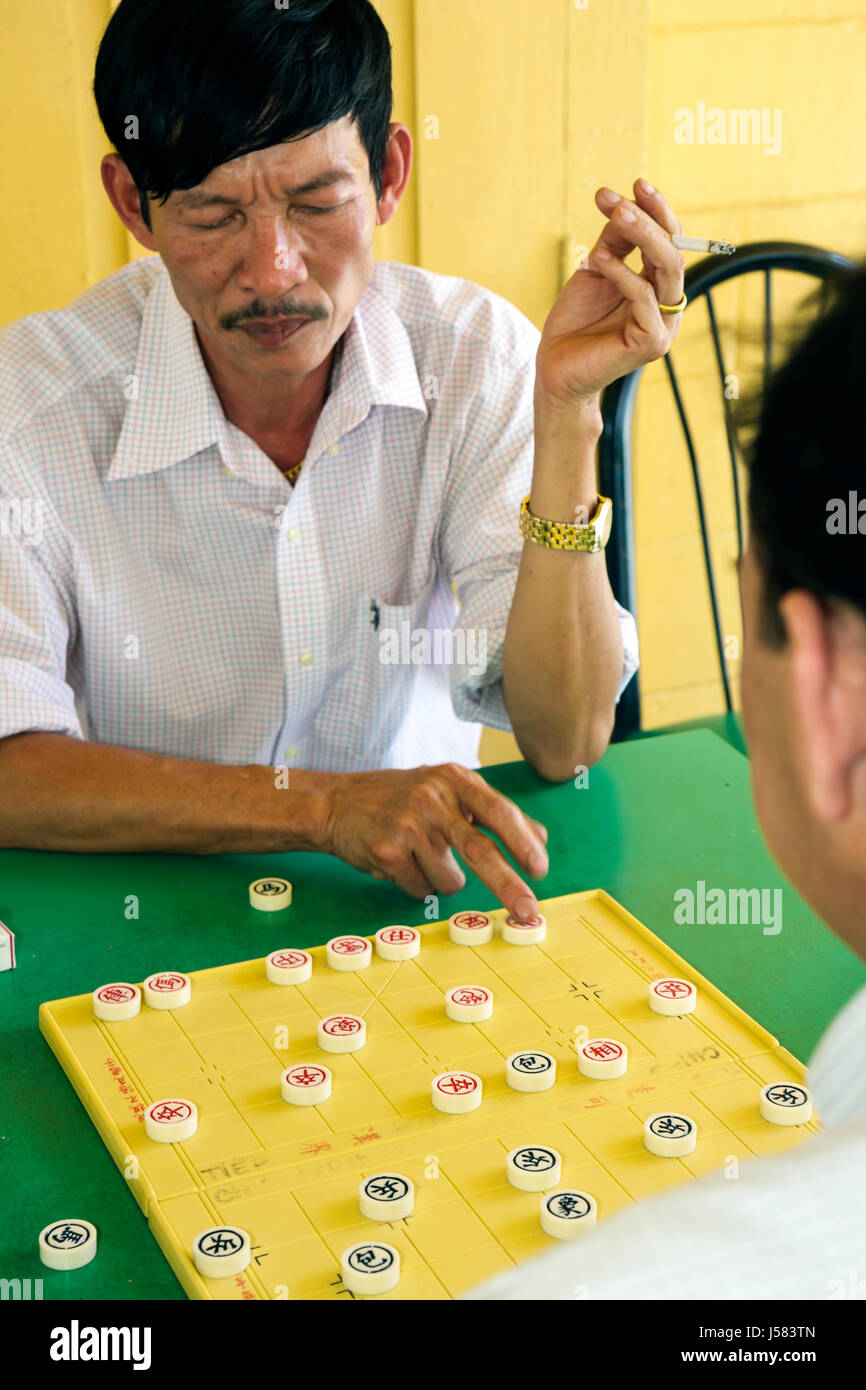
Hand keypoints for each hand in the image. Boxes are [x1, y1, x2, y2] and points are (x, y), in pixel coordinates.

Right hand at [319, 763, 548, 920]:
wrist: (336, 803)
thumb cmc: (400, 799)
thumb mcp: (446, 790)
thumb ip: (490, 811)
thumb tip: (539, 838)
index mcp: (455, 779)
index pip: (500, 813)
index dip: (524, 845)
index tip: (540, 871)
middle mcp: (433, 798)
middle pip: (481, 850)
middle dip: (509, 886)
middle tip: (528, 910)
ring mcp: (408, 824)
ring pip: (450, 880)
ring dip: (443, 880)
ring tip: (421, 857)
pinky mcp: (387, 851)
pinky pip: (421, 888)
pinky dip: (418, 885)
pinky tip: (401, 862)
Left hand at [536, 179, 685, 408]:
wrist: (555, 369)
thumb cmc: (575, 322)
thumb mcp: (595, 271)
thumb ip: (613, 243)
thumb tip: (623, 205)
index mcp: (658, 287)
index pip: (669, 241)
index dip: (657, 210)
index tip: (636, 182)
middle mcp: (667, 306)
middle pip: (671, 252)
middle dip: (648, 219)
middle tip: (620, 199)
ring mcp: (663, 326)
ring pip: (666, 271)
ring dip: (643, 237)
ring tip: (616, 215)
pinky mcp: (651, 344)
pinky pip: (643, 298)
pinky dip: (622, 274)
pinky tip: (598, 258)